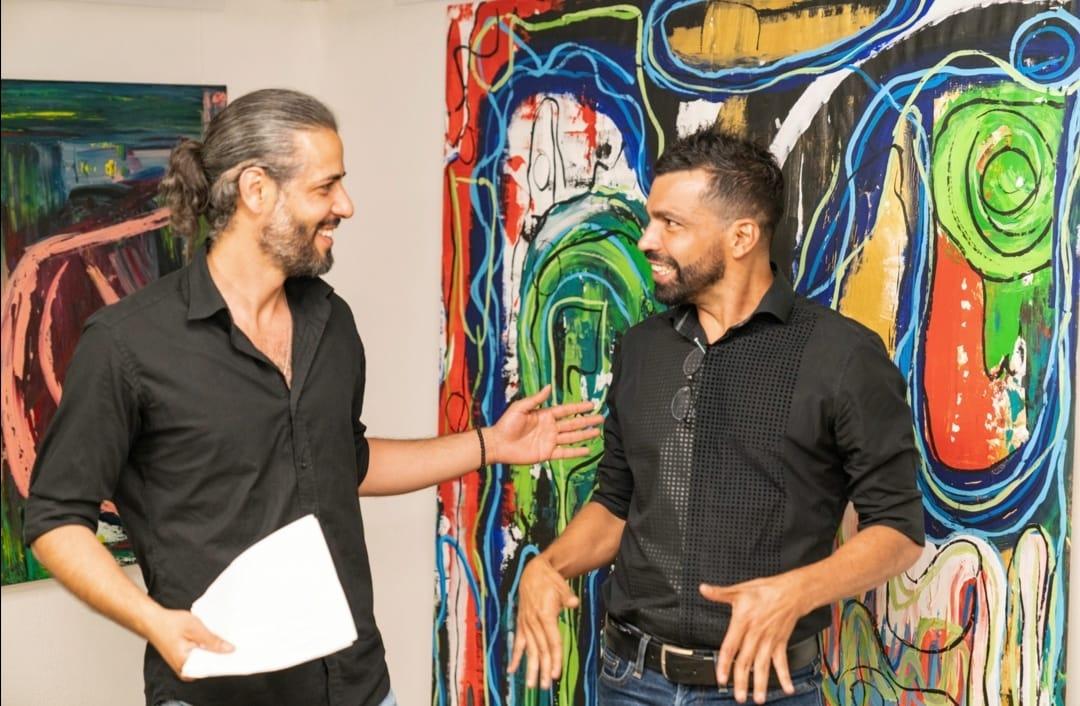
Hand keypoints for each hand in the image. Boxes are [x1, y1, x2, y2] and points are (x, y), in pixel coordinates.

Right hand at [145, 607, 232, 679]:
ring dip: (215, 651)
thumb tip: (229, 650)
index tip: (239, 651)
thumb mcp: (195, 629)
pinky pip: (201, 657)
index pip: (212, 667)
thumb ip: (212, 641)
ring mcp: (184, 666)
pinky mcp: (185, 660)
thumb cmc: (170, 624)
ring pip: (206, 661)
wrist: (153, 621)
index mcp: (186, 665)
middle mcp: (185, 670)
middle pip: (210, 665)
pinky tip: (215, 641)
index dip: (226, 659)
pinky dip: (208, 649)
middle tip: (235, 642)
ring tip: (226, 639)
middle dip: (222, 655)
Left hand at [487, 385, 603, 464]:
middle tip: (601, 418)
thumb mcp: (520, 407)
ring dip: (585, 435)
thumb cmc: (506, 424)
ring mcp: (549, 441)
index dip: (579, 407)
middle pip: (573, 423)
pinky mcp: (546, 453)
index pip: (566, 410)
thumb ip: (536, 399)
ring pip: (572, 437)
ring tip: (598, 432)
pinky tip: (587, 450)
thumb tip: (548, 387)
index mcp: (545, 415)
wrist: (498, 444)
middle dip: (587, 421)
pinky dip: (576, 452)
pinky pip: (564, 453)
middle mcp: (550, 428)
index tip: (591, 404)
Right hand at [508, 554, 579, 688]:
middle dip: (544, 669)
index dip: (555, 658)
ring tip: (531, 684)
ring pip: (529, 650)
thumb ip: (567, 597)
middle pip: (541, 650)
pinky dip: (515, 656)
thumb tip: (574, 603)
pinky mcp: (521, 623)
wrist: (534, 571)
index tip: (557, 673)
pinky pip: (518, 642)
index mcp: (545, 615)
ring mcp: (526, 624)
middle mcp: (534, 622)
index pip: (552, 641)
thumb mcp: (561, 586)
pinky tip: (512, 670)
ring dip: (530, 668)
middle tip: (545, 686)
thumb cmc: (550, 580)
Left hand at [699, 574, 808, 703]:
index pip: (731, 647)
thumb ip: (720, 593)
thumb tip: (703, 589)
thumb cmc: (765, 591)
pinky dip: (785, 675)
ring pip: (763, 665)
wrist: (792, 592)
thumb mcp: (740, 590)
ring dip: (761, 684)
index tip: (721, 678)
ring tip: (758, 699)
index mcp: (743, 623)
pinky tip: (787, 689)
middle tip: (738, 697)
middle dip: (742, 681)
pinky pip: (782, 662)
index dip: (725, 663)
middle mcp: (756, 635)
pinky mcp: (780, 643)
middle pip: (746, 661)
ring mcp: (769, 641)